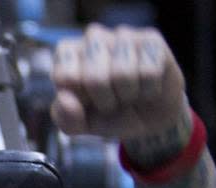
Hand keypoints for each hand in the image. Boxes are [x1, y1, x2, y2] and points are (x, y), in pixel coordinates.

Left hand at [50, 25, 187, 146]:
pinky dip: (148, 90)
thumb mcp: (83, 125)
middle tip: (111, 101)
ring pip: (123, 73)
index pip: (65, 77)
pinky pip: (149, 72)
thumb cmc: (110, 115)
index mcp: (67, 54)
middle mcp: (93, 38)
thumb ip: (66, 118)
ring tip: (129, 93)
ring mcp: (123, 35)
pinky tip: (147, 86)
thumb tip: (64, 98)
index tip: (87, 101)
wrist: (151, 117)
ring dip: (127, 95)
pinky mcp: (151, 39)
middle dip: (105, 101)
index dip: (80, 99)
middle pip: (94, 77)